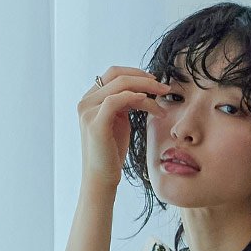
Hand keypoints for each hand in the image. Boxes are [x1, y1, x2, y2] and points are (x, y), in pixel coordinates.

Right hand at [77, 65, 168, 192]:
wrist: (101, 178)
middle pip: (117, 75)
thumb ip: (125, 102)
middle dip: (144, 78)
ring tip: (162, 101)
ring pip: (120, 85)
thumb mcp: (120, 120)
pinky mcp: (95, 123)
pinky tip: (149, 103)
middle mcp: (85, 102)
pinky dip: (135, 98)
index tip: (156, 81)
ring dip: (146, 89)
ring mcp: (88, 112)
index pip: (113, 73)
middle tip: (164, 88)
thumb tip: (143, 89)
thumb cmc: (112, 151)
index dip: (136, 73)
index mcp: (90, 99)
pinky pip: (116, 100)